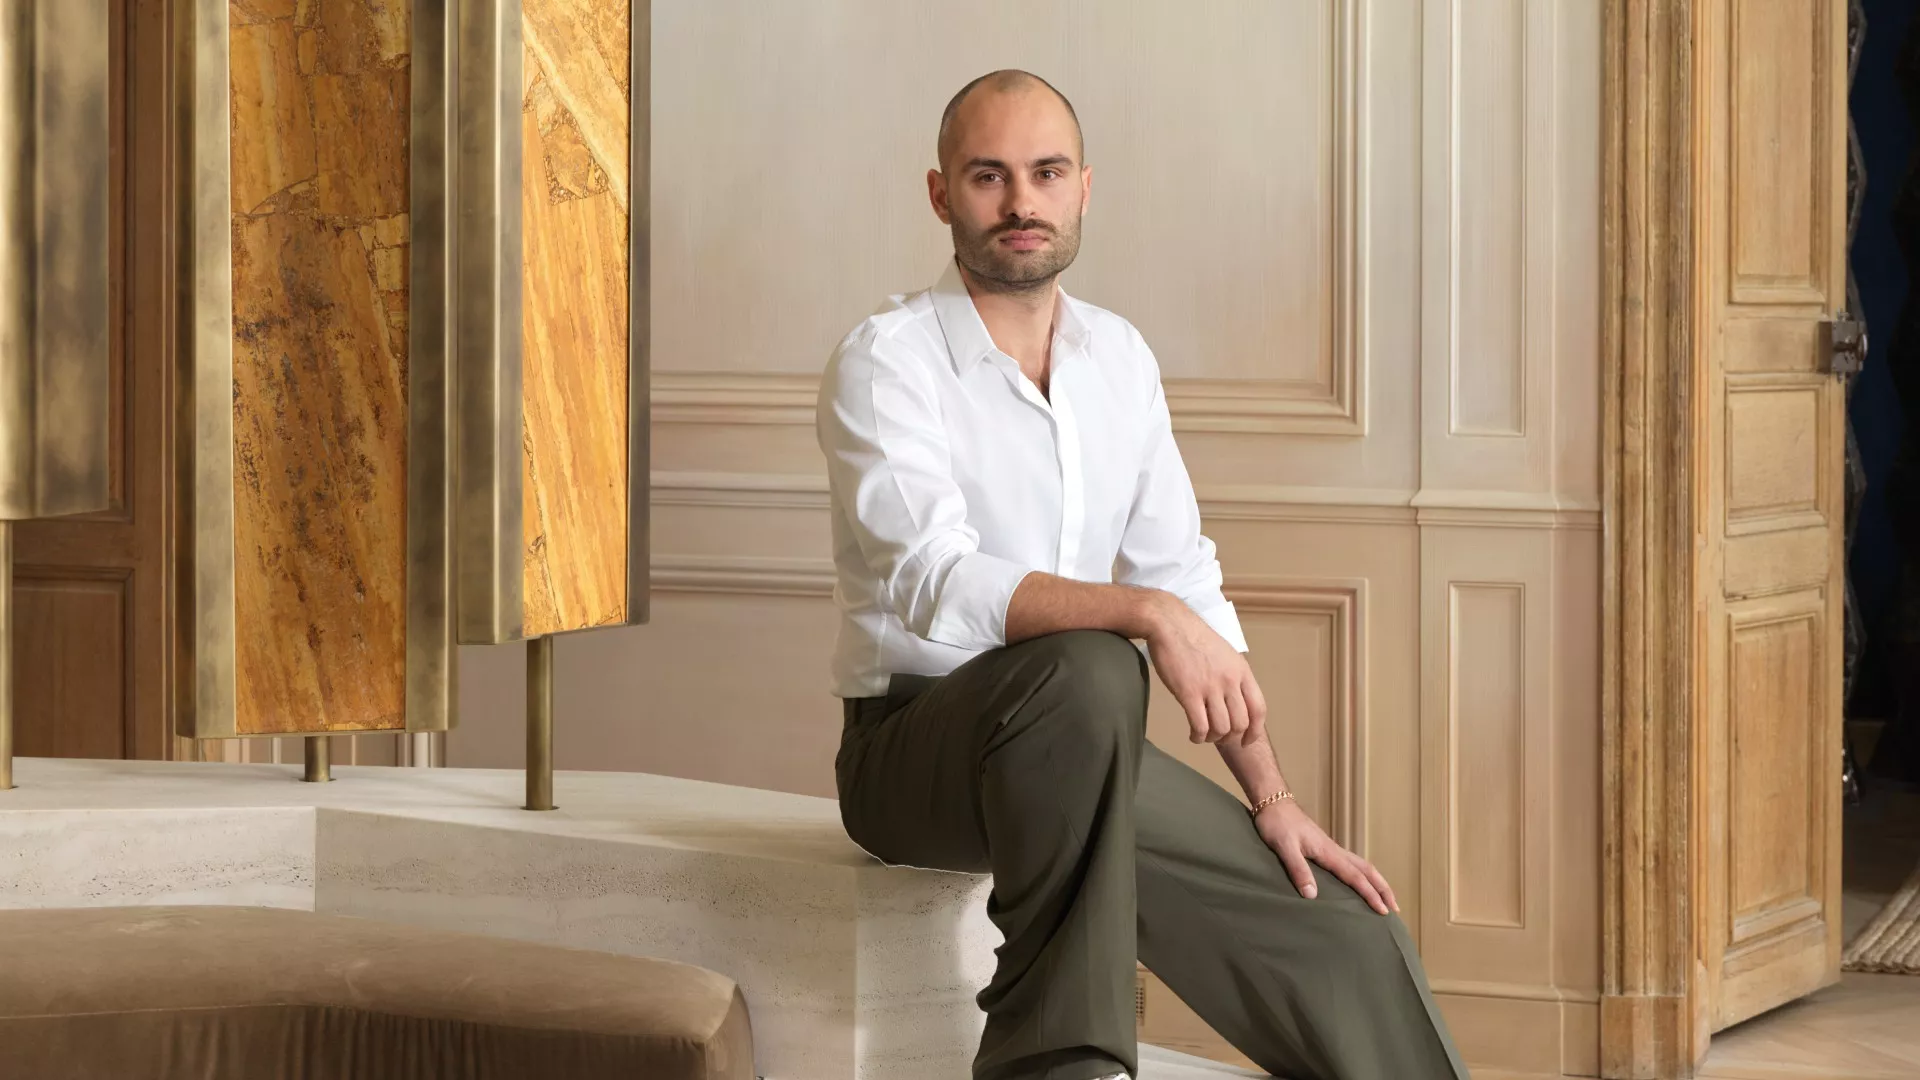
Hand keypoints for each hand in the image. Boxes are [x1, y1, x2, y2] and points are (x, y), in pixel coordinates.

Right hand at [1142, 592, 1266, 745]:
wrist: (1169, 624)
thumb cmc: (1193, 637)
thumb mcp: (1225, 654)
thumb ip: (1232, 676)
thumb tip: (1234, 699)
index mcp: (1242, 671)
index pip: (1259, 709)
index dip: (1254, 731)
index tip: (1246, 740)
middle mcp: (1230, 680)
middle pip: (1241, 723)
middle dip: (1231, 737)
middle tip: (1218, 737)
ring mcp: (1210, 687)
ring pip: (1222, 728)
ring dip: (1213, 738)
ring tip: (1204, 735)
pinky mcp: (1189, 692)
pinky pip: (1200, 725)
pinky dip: (1198, 736)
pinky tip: (1193, 735)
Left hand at [1252, 799, 1396, 914]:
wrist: (1273, 802)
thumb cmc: (1277, 823)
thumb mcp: (1284, 847)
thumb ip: (1298, 869)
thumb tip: (1312, 896)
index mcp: (1328, 852)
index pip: (1355, 876)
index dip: (1370, 894)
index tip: (1383, 911)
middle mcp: (1334, 850)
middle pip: (1367, 870)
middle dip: (1383, 888)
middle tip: (1395, 908)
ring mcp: (1330, 848)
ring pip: (1361, 865)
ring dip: (1375, 881)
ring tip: (1384, 898)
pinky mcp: (1323, 847)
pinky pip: (1350, 863)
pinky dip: (1361, 875)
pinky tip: (1357, 882)